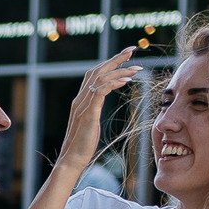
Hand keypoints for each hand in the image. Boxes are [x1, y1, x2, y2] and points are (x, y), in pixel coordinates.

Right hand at [59, 47, 141, 173]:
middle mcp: (80, 98)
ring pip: (100, 78)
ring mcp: (82, 105)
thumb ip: (94, 107)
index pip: (95, 74)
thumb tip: (102, 97)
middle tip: (132, 49)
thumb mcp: (90, 121)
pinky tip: (126, 81)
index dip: (110, 62)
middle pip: (97, 70)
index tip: (125, 55)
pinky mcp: (88, 113)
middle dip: (116, 58)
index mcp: (81, 99)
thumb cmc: (82, 144)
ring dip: (120, 70)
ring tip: (136, 67)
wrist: (72, 159)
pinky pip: (100, 92)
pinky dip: (113, 83)